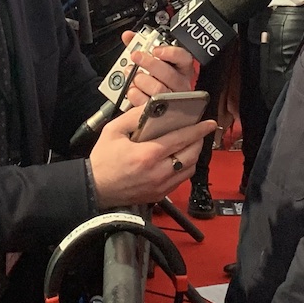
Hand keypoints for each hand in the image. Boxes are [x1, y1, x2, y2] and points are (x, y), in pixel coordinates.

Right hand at [89, 107, 216, 207]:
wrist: (94, 188)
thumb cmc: (103, 159)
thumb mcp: (113, 131)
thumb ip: (134, 116)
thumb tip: (153, 107)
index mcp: (148, 154)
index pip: (181, 139)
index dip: (198, 130)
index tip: (209, 123)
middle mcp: (158, 172)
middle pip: (191, 155)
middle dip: (198, 141)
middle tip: (198, 132)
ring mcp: (160, 186)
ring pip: (189, 169)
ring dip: (193, 155)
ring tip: (190, 144)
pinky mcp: (159, 195)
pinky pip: (181, 179)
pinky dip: (185, 167)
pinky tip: (180, 158)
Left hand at [119, 30, 198, 107]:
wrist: (155, 103)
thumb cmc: (156, 77)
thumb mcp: (153, 58)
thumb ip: (141, 45)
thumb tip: (128, 36)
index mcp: (182, 68)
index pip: (184, 58)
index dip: (170, 53)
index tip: (155, 50)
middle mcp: (179, 84)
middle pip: (168, 74)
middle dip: (149, 63)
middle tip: (136, 56)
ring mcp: (171, 99)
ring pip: (158, 89)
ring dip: (140, 80)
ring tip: (133, 75)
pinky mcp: (159, 112)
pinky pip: (146, 103)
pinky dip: (135, 94)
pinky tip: (133, 89)